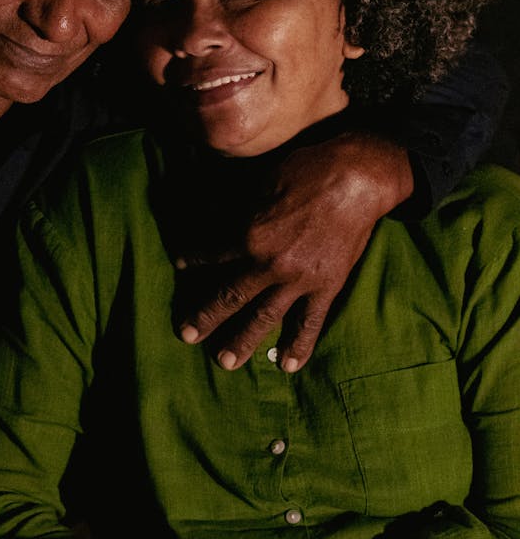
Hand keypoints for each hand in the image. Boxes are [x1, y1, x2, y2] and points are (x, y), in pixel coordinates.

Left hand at [177, 132, 413, 371]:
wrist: (357, 178)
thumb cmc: (306, 170)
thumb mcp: (260, 183)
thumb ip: (238, 208)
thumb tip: (213, 215)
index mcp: (248, 235)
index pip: (211, 253)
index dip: (194, 258)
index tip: (182, 266)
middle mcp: (267, 264)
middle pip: (229, 295)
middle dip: (205, 317)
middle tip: (186, 335)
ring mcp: (298, 280)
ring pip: (263, 317)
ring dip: (242, 341)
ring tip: (224, 363)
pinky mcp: (326, 287)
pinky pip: (310, 321)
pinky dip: (300, 345)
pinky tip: (288, 367)